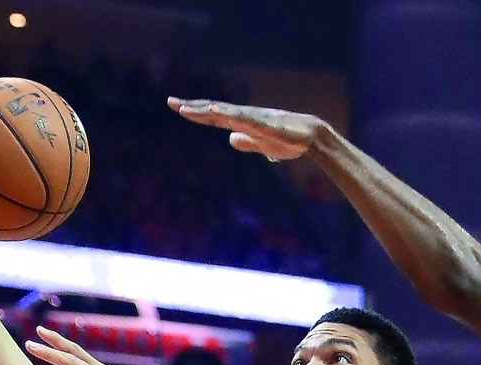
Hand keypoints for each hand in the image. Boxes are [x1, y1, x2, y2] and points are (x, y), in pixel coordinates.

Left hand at [168, 97, 326, 161]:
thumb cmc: (288, 140)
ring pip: (224, 113)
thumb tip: (230, 139)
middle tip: (170, 102)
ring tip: (185, 109)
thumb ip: (246, 142)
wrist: (310, 137)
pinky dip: (228, 114)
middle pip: (213, 111)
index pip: (213, 116)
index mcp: (241, 123)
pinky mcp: (264, 123)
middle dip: (192, 107)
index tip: (176, 107)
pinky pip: (243, 118)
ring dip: (205, 110)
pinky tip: (215, 110)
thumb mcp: (261, 145)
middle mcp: (244, 117)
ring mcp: (253, 118)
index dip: (195, 112)